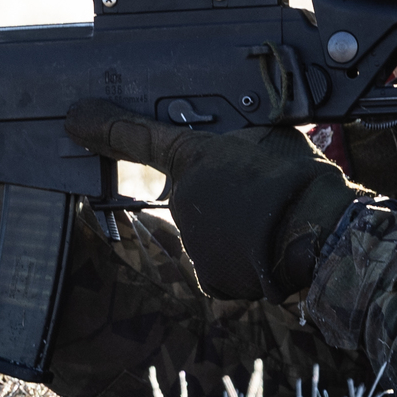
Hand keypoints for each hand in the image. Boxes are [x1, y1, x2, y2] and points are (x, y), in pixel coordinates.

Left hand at [64, 99, 357, 299]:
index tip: (76, 120)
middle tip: (264, 194)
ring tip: (274, 222)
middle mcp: (184, 198)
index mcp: (196, 156)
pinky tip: (267, 249)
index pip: (139, 137)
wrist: (321, 233)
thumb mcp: (270, 133)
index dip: (105, 128)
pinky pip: (222, 264)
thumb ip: (237, 137)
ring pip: (210, 231)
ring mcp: (192, 240)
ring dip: (236, 229)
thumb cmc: (299, 177)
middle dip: (224, 196)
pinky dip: (242, 259)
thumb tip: (237, 137)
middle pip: (195, 195)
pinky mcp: (208, 276)